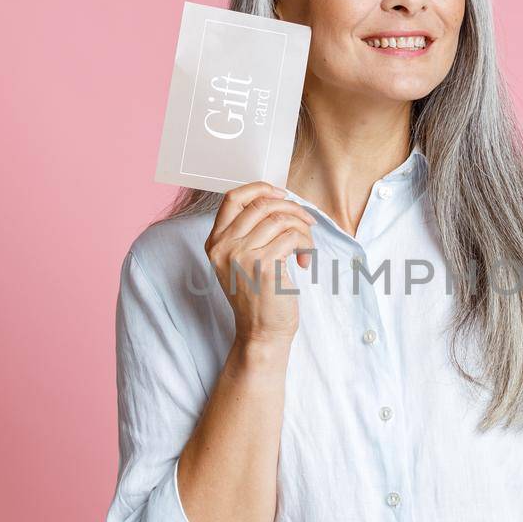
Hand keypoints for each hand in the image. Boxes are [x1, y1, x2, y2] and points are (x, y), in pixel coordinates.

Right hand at [204, 181, 316, 345]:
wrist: (261, 333)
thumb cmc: (257, 298)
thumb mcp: (240, 262)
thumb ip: (248, 233)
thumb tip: (277, 201)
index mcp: (215, 242)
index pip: (232, 198)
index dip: (260, 188)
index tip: (281, 194)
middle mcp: (224, 247)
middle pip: (262, 204)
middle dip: (292, 208)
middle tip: (307, 222)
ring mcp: (242, 256)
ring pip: (281, 219)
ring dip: (302, 229)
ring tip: (306, 247)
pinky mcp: (264, 266)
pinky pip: (292, 237)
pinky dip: (306, 245)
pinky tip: (304, 261)